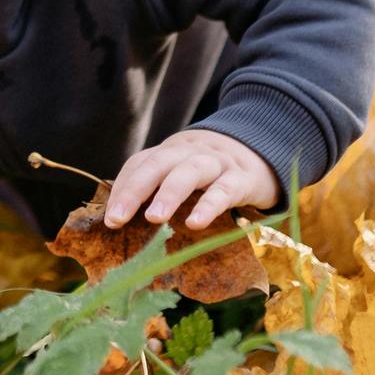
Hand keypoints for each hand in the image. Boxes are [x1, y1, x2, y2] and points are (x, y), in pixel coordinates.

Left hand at [105, 129, 273, 230]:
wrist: (264, 152)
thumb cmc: (212, 173)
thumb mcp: (183, 173)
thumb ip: (158, 188)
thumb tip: (121, 221)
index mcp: (171, 151)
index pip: (140, 163)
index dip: (123, 189)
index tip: (111, 219)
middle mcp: (190, 152)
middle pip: (159, 162)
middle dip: (136, 188)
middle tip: (119, 217)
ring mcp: (217, 162)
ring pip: (190, 171)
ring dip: (169, 193)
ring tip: (154, 218)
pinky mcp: (242, 178)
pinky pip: (224, 189)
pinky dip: (208, 204)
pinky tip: (196, 222)